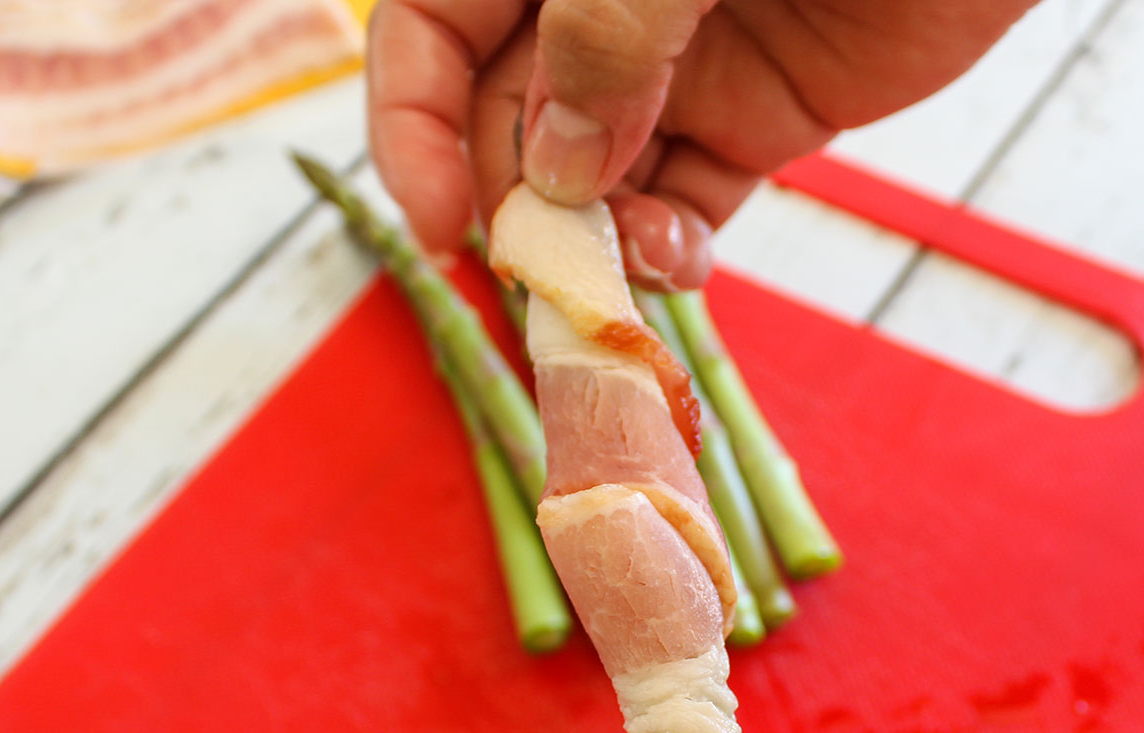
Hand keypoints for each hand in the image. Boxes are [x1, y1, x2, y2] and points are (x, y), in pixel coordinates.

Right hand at [367, 0, 1032, 288]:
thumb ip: (607, 32)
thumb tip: (553, 165)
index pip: (430, 35)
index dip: (412, 127)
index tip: (440, 222)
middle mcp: (595, 12)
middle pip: (505, 123)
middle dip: (520, 202)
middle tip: (558, 265)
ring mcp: (675, 69)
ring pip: (588, 181)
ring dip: (593, 243)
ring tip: (634, 269)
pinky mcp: (756, 120)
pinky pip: (681, 204)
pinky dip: (666, 252)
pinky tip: (680, 265)